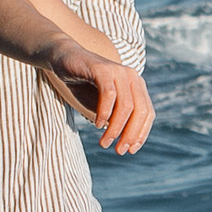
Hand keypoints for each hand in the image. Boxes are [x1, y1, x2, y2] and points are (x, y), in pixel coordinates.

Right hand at [46, 40, 153, 155]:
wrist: (64, 59)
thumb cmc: (85, 85)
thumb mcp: (104, 107)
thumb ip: (116, 120)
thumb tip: (126, 143)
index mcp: (136, 86)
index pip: (147, 113)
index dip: (141, 133)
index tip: (130, 150)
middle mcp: (132, 77)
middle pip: (140, 111)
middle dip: (131, 134)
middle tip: (119, 151)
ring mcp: (118, 71)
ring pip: (126, 105)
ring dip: (116, 128)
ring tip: (105, 142)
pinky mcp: (102, 69)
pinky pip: (109, 94)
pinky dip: (104, 112)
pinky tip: (96, 124)